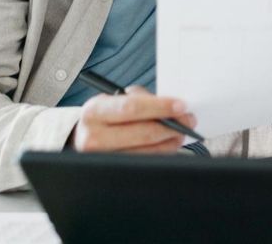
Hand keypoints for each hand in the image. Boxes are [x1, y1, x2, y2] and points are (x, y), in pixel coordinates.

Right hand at [71, 86, 195, 153]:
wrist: (82, 138)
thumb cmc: (105, 116)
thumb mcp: (115, 100)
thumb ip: (141, 99)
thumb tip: (173, 108)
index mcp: (94, 112)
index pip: (132, 108)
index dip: (160, 107)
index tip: (181, 106)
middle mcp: (94, 137)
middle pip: (143, 133)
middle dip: (172, 126)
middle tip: (189, 120)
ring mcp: (103, 160)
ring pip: (147, 151)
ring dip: (170, 141)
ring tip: (180, 132)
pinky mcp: (114, 173)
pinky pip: (145, 163)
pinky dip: (162, 153)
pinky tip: (168, 144)